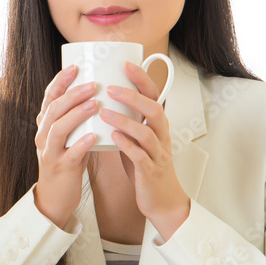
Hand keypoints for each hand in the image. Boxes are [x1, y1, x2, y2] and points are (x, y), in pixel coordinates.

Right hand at [33, 64, 98, 228]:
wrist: (55, 197)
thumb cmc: (66, 162)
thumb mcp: (67, 137)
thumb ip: (76, 118)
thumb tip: (96, 93)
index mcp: (45, 125)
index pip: (49, 98)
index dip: (60, 81)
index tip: (75, 67)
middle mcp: (43, 136)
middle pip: (54, 110)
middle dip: (72, 95)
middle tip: (92, 84)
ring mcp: (50, 153)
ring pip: (59, 129)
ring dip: (76, 114)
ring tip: (94, 104)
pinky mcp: (60, 169)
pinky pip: (70, 154)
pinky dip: (81, 143)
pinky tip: (93, 135)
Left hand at [101, 62, 190, 238]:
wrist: (162, 200)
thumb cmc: (146, 167)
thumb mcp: (139, 139)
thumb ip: (128, 120)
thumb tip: (106, 98)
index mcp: (157, 125)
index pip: (154, 96)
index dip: (142, 79)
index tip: (126, 64)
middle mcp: (161, 136)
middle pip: (154, 110)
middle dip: (133, 97)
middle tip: (111, 88)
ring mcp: (158, 154)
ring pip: (146, 132)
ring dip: (125, 121)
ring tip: (104, 112)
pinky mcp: (150, 172)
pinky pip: (141, 156)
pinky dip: (127, 145)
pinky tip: (112, 138)